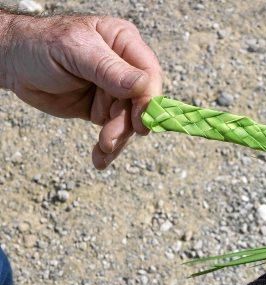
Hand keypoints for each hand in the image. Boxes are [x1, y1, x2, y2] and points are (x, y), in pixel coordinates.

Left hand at [0, 14, 161, 168]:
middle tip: (110, 140)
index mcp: (124, 43)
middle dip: (127, 124)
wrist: (14, 63)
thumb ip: (109, 69)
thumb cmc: (41, 45)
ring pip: (129, 121)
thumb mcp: (74, 51)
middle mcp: (125, 68)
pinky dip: (108, 148)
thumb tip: (143, 86)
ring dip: (117, 140)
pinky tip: (100, 158)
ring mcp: (115, 91)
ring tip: (102, 151)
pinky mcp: (103, 111)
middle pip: (141, 103)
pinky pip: (115, 132)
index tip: (139, 121)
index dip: (148, 99)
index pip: (149, 74)